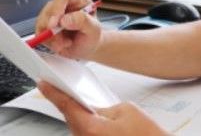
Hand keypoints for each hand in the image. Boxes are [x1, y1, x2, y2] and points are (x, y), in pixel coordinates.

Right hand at [35, 0, 101, 59]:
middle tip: (64, 41)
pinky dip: (49, 42)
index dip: (57, 7)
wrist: (88, 45)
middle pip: (49, 9)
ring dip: (52, 38)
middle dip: (53, 29)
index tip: (55, 23)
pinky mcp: (45, 25)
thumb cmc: (92, 34)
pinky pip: (39, 33)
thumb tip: (65, 19)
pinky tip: (61, 44)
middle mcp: (63, 3)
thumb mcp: (94, 28)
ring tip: (67, 43)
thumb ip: (83, 21)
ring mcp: (52, 14)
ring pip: (42, 22)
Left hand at [38, 82, 168, 135]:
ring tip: (71, 96)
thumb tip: (93, 107)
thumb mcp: (125, 109)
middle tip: (55, 85)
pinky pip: (84, 133)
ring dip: (74, 113)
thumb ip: (104, 105)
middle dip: (64, 101)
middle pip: (69, 118)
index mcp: (91, 128)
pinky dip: (84, 122)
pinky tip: (88, 113)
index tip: (43, 83)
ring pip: (76, 126)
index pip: (67, 105)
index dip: (53, 92)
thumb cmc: (145, 134)